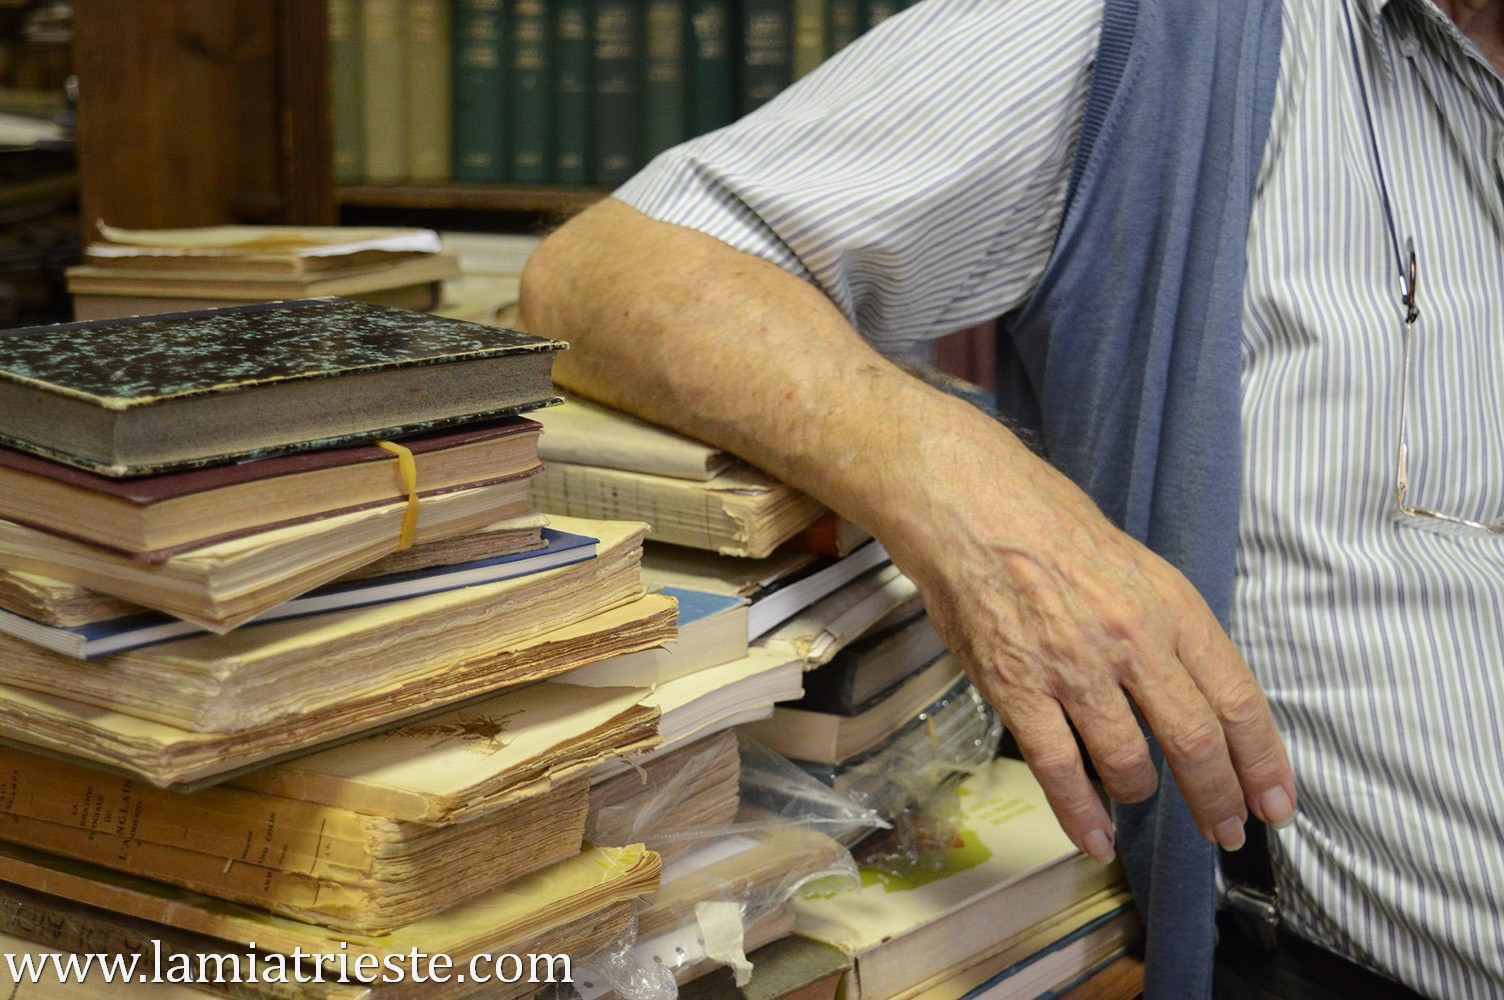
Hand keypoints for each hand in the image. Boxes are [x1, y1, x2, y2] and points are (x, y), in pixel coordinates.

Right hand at [881, 411, 1296, 862]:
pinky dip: (1080, 815)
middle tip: (1225, 831)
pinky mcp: (1018, 688)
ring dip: (1141, 796)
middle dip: (1218, 800)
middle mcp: (1133, 640)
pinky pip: (1060, 771)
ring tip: (1138, 801)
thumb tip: (1191, 690)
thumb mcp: (1132, 563)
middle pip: (1196, 743)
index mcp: (1170, 604)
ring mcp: (1074, 668)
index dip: (1262, 761)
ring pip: (1130, 764)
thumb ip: (1164, 627)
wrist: (966, 501)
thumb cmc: (1044, 523)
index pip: (1238, 698)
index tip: (1274, 800)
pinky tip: (1094, 838)